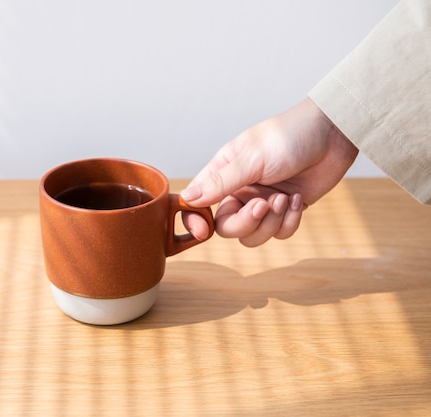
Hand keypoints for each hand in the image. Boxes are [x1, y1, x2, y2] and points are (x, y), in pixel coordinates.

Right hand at [181, 98, 358, 246]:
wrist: (333, 134)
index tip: (204, 232)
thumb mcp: (251, 159)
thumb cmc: (289, 136)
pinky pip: (280, 233)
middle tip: (264, 205)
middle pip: (227, 226)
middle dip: (246, 222)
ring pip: (254, 235)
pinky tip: (298, 199)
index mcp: (224, 173)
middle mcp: (240, 191)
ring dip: (271, 223)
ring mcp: (263, 202)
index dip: (196, 221)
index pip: (198, 204)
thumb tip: (187, 199)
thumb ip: (220, 183)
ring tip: (285, 198)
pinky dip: (290, 221)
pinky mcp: (286, 210)